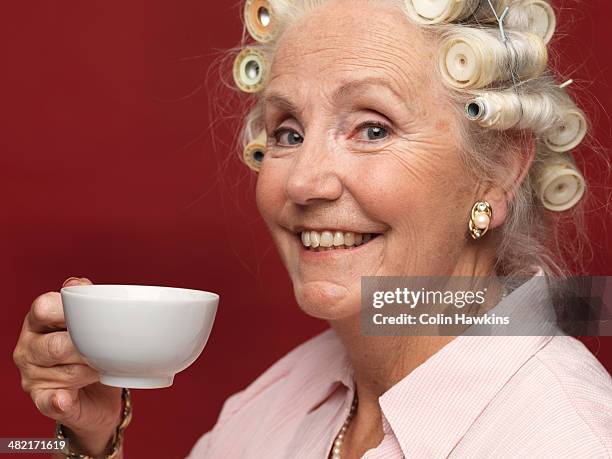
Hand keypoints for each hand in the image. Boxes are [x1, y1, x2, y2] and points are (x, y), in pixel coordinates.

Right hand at [13, 277, 122, 455]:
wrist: (100, 391)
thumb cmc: (95, 347)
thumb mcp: (92, 321)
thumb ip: (86, 300)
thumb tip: (77, 284)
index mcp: (39, 320)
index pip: (43, 308)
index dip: (69, 312)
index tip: (92, 317)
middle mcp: (28, 346)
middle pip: (56, 345)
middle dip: (87, 349)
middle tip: (105, 350)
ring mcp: (31, 375)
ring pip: (65, 372)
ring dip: (90, 371)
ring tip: (100, 367)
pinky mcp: (42, 400)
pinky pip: (50, 401)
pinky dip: (61, 400)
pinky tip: (66, 397)